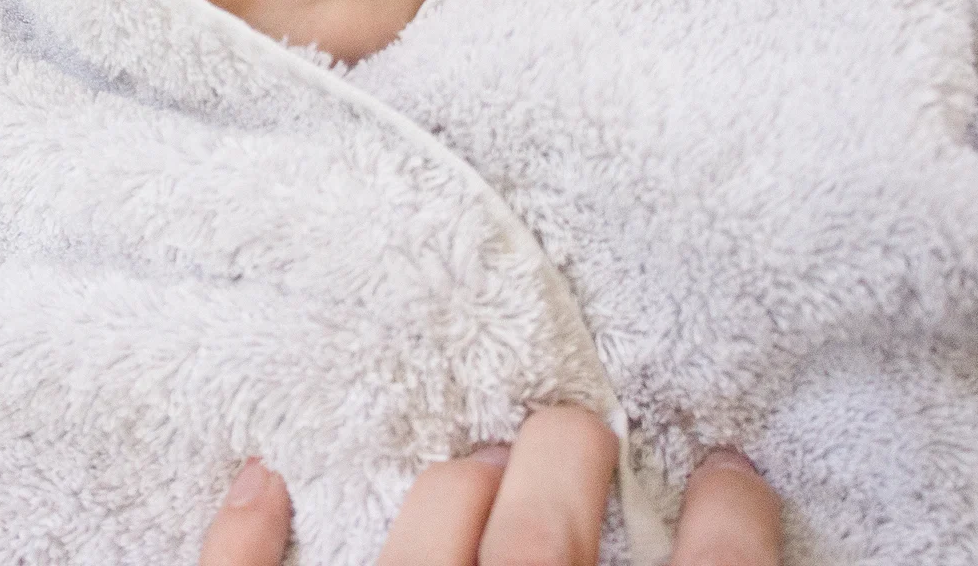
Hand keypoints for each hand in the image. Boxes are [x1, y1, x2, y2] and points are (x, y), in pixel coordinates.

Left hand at [199, 407, 780, 565]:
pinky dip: (242, 542)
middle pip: (546, 546)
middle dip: (570, 465)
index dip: (735, 529)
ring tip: (476, 460)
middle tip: (577, 426)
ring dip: (452, 497)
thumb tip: (722, 533)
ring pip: (422, 556)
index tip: (735, 473)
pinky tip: (257, 484)